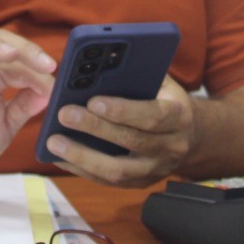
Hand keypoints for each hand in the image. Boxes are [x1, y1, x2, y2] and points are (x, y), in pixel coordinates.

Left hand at [42, 75, 198, 187]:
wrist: (189, 135)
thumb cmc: (164, 99)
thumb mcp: (160, 81)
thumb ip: (137, 72)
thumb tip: (101, 60)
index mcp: (179, 116)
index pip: (152, 115)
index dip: (123, 110)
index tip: (93, 100)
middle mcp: (171, 146)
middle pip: (131, 141)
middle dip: (95, 128)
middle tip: (64, 114)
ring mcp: (156, 169)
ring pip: (117, 170)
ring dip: (83, 156)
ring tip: (54, 141)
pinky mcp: (140, 183)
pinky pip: (107, 181)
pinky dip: (81, 169)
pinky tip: (60, 157)